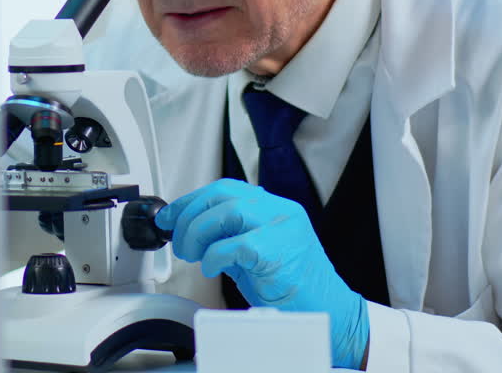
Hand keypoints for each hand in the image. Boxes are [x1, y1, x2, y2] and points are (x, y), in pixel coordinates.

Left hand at [155, 178, 369, 369]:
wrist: (331, 312)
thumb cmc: (292, 287)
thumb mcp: (253, 254)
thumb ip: (227, 238)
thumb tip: (190, 231)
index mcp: (274, 207)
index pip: (226, 189)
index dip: (192, 200)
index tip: (170, 216)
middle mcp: (280, 211)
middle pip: (223, 194)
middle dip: (189, 215)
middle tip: (178, 240)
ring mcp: (282, 228)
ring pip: (228, 212)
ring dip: (199, 233)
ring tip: (192, 254)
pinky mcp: (278, 251)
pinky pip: (235, 244)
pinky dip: (214, 256)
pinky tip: (213, 268)